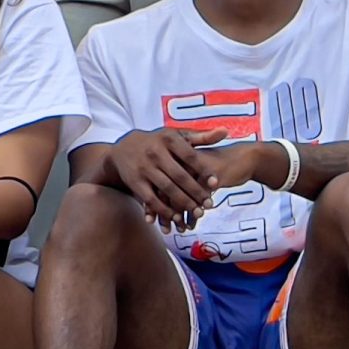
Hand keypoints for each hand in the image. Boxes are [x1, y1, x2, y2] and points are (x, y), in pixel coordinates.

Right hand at [111, 127, 226, 227]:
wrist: (123, 148)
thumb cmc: (158, 142)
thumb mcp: (176, 135)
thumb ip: (201, 136)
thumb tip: (225, 131)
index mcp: (168, 139)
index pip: (190, 156)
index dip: (204, 170)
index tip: (216, 183)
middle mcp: (155, 152)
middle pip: (180, 175)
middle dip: (196, 192)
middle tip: (210, 204)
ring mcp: (144, 168)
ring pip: (167, 189)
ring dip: (184, 203)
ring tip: (198, 213)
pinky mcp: (135, 182)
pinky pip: (151, 199)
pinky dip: (164, 210)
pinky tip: (177, 217)